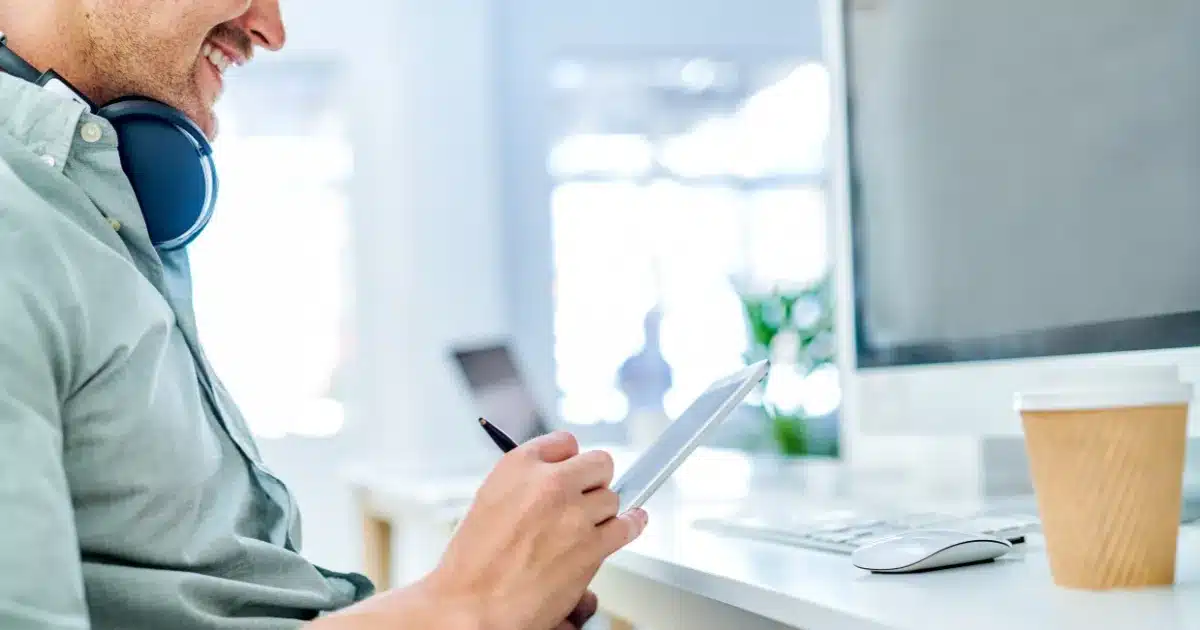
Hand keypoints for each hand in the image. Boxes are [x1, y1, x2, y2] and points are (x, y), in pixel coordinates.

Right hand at [429, 431, 647, 629]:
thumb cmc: (474, 564)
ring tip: (588, 526)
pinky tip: (632, 522)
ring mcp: (574, 513)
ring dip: (603, 511)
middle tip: (585, 497)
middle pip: (598, 464)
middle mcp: (549, 483)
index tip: (573, 470)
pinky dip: (632, 524)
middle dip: (594, 481)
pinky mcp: (591, 545)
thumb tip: (553, 481)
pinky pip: (627, 525)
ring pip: (612, 497)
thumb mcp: (489, 501)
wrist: (473, 605)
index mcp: (518, 466)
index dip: (570, 460)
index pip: (565, 443)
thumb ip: (524, 483)